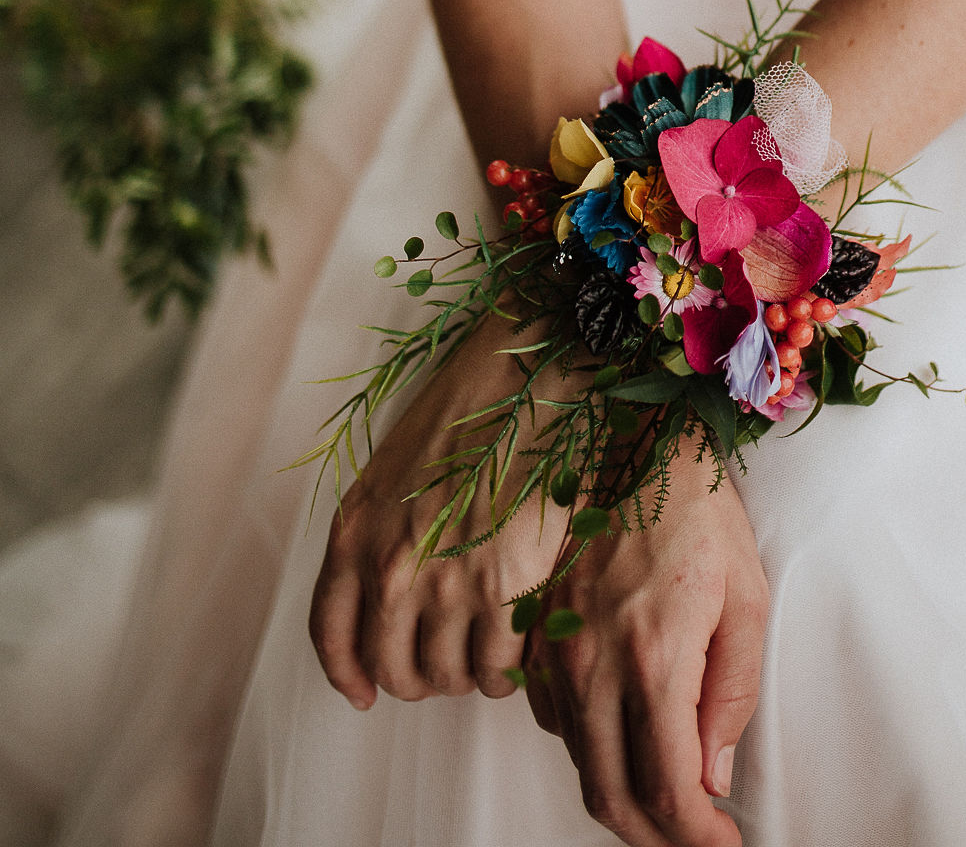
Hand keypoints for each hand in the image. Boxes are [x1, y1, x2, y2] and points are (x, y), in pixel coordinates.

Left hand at [309, 313, 569, 707]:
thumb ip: (379, 537)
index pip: (333, 637)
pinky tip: (519, 651)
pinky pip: (497, 667)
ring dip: (467, 676)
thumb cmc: (467, 412)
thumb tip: (388, 601)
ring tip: (489, 654)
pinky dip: (508, 672)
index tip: (364, 693)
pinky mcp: (503, 589)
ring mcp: (445, 584)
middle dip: (420, 678)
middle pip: (394, 669)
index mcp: (354, 534)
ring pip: (447, 677)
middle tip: (447, 665)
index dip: (349, 676)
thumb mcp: (393, 472)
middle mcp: (389, 569)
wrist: (525, 378)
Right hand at [524, 450, 767, 846]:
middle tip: (696, 842)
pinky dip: (591, 752)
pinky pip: (555, 722)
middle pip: (614, 796)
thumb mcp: (746, 597)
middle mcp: (592, 661)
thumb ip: (731, 693)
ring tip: (670, 804)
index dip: (696, 839)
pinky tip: (627, 740)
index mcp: (653, 654)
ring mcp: (556, 648)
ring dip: (624, 802)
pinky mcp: (537, 633)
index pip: (667, 787)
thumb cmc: (697, 508)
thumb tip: (712, 773)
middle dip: (659, 840)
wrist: (631, 438)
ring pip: (580, 766)